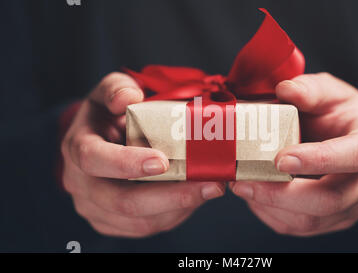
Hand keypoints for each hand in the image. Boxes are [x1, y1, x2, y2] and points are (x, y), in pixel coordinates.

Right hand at [61, 72, 224, 237]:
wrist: (98, 141)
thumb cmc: (108, 114)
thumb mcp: (109, 91)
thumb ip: (118, 88)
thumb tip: (130, 97)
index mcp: (78, 147)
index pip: (94, 159)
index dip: (126, 163)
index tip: (162, 162)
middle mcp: (81, 184)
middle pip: (121, 202)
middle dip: (169, 196)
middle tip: (209, 185)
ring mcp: (95, 208)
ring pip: (139, 222)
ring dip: (179, 208)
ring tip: (210, 189)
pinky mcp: (111, 223)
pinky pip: (146, 227)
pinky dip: (174, 215)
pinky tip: (194, 199)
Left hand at [230, 73, 357, 236]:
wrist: (353, 137)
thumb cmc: (339, 112)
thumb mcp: (330, 91)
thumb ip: (310, 89)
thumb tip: (285, 89)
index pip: (354, 156)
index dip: (317, 160)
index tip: (278, 159)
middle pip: (331, 199)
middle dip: (282, 194)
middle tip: (244, 181)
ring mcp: (357, 205)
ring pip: (313, 220)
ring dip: (271, 207)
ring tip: (242, 187)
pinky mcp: (338, 219)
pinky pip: (302, 227)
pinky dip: (273, 215)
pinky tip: (255, 197)